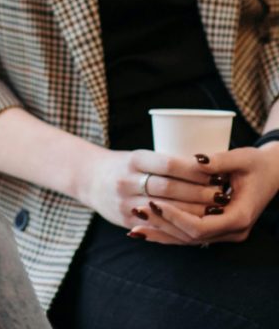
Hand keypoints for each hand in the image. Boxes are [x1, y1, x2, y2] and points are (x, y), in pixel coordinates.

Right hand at [80, 147, 215, 241]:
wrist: (88, 178)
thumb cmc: (123, 165)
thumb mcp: (138, 156)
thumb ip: (164, 163)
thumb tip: (207, 168)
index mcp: (133, 160)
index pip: (168, 164)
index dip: (194, 170)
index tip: (216, 172)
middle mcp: (127, 180)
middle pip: (170, 188)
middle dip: (199, 192)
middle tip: (222, 193)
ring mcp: (126, 202)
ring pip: (167, 209)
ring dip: (194, 210)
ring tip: (215, 210)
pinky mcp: (127, 220)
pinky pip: (158, 226)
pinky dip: (180, 225)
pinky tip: (197, 225)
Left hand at [135, 145, 278, 244]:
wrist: (272, 173)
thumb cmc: (256, 163)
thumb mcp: (242, 158)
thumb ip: (220, 160)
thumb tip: (197, 159)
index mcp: (239, 216)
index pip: (201, 226)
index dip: (175, 217)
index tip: (153, 203)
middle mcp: (233, 230)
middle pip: (191, 237)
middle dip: (162, 226)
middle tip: (135, 211)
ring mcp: (226, 232)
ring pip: (189, 240)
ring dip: (162, 234)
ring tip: (134, 226)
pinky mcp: (218, 228)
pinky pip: (191, 235)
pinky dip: (169, 233)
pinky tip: (148, 230)